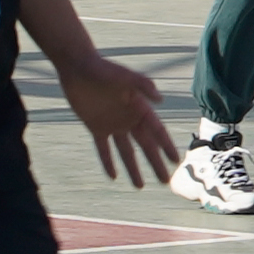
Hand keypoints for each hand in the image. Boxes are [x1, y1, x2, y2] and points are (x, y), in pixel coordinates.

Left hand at [57, 50, 174, 185]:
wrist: (78, 67)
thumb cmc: (104, 69)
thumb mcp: (125, 76)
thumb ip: (143, 85)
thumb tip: (160, 99)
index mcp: (139, 107)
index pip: (157, 131)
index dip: (166, 146)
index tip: (176, 161)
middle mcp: (129, 118)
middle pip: (145, 146)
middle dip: (155, 163)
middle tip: (165, 181)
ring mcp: (113, 124)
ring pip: (126, 151)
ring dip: (133, 168)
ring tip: (140, 186)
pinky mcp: (96, 127)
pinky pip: (104, 148)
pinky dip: (108, 161)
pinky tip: (114, 176)